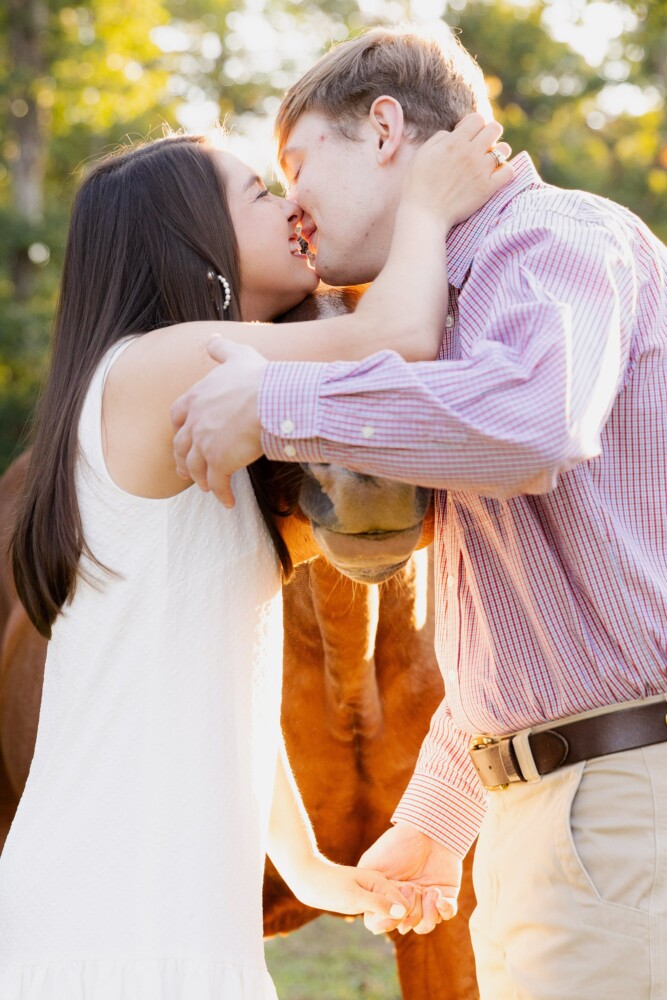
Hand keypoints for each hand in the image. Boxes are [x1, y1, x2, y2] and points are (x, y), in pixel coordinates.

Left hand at [170, 337, 266, 506]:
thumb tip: (213, 338)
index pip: (178, 415)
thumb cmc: (259, 377)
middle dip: (183, 459)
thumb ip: (222, 349)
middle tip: (186, 470)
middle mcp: (196, 422)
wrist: (272, 400)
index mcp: (197, 398)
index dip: (180, 428)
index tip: (183, 436)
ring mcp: (205, 444)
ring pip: (196, 468)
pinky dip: (221, 494)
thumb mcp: (238, 355)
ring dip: (200, 480)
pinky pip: (217, 484)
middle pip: (181, 446)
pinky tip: (227, 502)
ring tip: (206, 488)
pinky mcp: (220, 462)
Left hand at [292, 856, 416, 927]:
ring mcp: (374, 893)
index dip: (398, 918)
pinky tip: (371, 925)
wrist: (308, 880)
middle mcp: (381, 886)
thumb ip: (378, 903)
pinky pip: (381, 912)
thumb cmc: (329, 887)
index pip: (405, 903)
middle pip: (401, 908)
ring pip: (391, 912)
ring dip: (387, 922)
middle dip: (394, 921)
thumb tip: (403, 911)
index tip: (380, 926)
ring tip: (373, 927)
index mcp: (381, 881)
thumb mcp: (354, 897)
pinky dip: (379, 920)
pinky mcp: (366, 899)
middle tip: (375, 928)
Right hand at [358, 822, 461, 935]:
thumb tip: (367, 911)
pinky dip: (444, 910)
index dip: (387, 923)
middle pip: (406, 926)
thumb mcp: (373, 863)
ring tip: (428, 891)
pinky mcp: (446, 894)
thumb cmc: (396, 844)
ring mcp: (426, 900)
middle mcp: (407, 901)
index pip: (385, 922)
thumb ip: (368, 888)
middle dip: (408, 913)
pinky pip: (447, 914)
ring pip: (426, 925)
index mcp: (389, 896)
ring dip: (427, 912)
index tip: (392, 912)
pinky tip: (438, 895)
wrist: (424, 828)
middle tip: (410, 887)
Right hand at [402, 112, 513, 230]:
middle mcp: (471, 153)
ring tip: (487, 161)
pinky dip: (505, 170)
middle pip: (495, 128)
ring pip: (504, 148)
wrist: (424, 214)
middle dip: (488, 134)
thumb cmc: (418, 184)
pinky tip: (495, 174)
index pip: (478, 118)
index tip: (466, 135)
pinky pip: (509, 171)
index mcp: (454, 142)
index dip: (473, 124)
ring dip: (498, 152)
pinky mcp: (488, 188)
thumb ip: (439, 138)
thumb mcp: (422, 154)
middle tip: (479, 146)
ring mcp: (481, 171)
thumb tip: (453, 133)